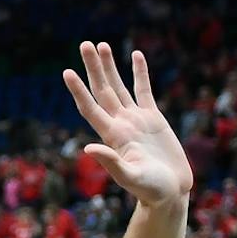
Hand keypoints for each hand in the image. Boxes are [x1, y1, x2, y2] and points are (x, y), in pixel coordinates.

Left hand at [62, 43, 191, 208]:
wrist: (170, 193)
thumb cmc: (150, 190)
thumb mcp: (130, 177)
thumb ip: (111, 163)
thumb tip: (88, 148)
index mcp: (111, 136)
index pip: (90, 107)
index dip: (78, 91)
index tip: (66, 72)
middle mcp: (120, 124)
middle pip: (102, 90)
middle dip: (93, 68)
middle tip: (84, 44)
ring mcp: (135, 119)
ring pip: (119, 86)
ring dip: (109, 66)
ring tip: (100, 45)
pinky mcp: (153, 118)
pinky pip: (144, 90)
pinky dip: (140, 73)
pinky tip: (135, 55)